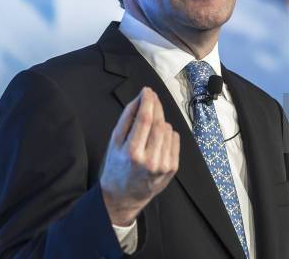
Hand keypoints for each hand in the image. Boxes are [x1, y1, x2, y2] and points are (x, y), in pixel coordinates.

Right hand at [100, 87, 179, 225]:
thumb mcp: (114, 143)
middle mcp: (150, 160)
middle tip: (151, 97)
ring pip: (168, 130)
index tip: (147, 91)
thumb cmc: (116, 168)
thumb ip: (126, 119)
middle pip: (159, 123)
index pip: (145, 119)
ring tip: (150, 124)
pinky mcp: (172, 168)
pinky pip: (175, 140)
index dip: (147, 102)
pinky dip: (168, 133)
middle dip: (156, 106)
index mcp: (132, 153)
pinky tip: (158, 137)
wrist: (123, 197)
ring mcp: (164, 165)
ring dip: (161, 120)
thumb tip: (139, 99)